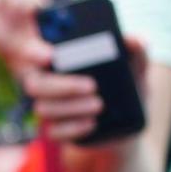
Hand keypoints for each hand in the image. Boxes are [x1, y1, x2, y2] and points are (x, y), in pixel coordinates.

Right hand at [0, 0, 147, 143]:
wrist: (130, 124)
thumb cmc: (129, 89)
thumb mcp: (137, 68)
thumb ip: (137, 51)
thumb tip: (132, 39)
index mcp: (60, 63)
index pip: (34, 55)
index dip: (33, 54)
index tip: (51, 55)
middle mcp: (49, 84)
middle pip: (35, 85)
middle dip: (61, 86)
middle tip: (92, 86)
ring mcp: (51, 109)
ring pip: (43, 109)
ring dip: (71, 107)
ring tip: (100, 105)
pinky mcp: (57, 131)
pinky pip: (54, 132)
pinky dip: (73, 128)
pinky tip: (92, 123)